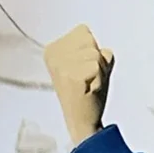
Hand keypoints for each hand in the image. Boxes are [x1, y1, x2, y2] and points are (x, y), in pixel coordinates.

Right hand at [44, 25, 113, 145]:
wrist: (81, 121)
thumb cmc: (86, 91)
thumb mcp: (84, 61)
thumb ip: (91, 46)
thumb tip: (102, 50)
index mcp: (51, 49)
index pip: (83, 31)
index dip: (91, 50)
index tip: (82, 69)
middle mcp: (52, 55)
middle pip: (90, 39)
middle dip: (96, 59)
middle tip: (87, 77)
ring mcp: (60, 66)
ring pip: (96, 53)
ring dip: (100, 70)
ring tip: (89, 83)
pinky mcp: (72, 76)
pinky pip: (99, 65)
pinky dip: (101, 78)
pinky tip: (90, 89)